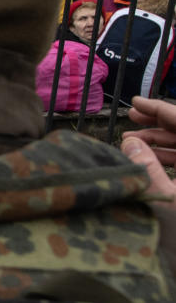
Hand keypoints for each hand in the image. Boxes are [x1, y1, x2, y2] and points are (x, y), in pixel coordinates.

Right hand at [121, 96, 175, 264]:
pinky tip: (148, 157)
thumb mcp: (167, 199)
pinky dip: (170, 157)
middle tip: (131, 118)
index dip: (159, 109)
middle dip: (159, 124)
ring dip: (162, 141)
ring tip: (132, 139)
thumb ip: (147, 167)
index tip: (134, 103)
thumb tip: (130, 142)